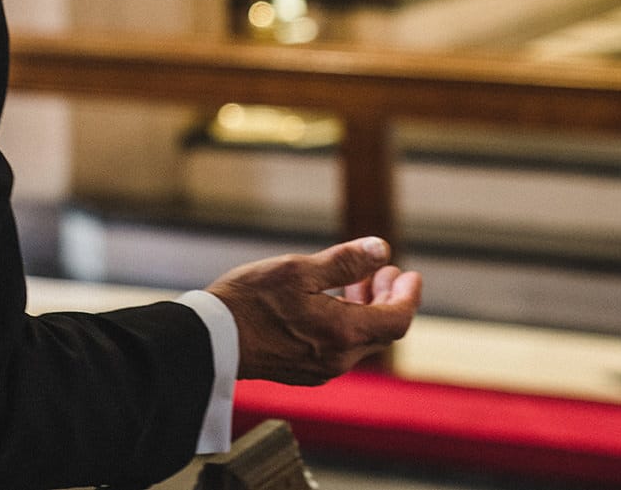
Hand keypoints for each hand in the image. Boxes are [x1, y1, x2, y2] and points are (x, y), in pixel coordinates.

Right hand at [207, 237, 421, 385]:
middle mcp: (339, 358)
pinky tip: (329, 304)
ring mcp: (321, 369)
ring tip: (356, 284)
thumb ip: (344, 262)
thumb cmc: (251, 301)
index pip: (397, 320)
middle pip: (382, 331)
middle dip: (387, 298)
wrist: (212, 340)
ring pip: (360, 340)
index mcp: (343, 333)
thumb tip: (381, 249)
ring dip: (366, 311)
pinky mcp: (304, 372)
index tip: (409, 274)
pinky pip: (339, 349)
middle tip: (383, 271)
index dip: (408, 295)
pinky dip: (346, 324)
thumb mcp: (299, 270)